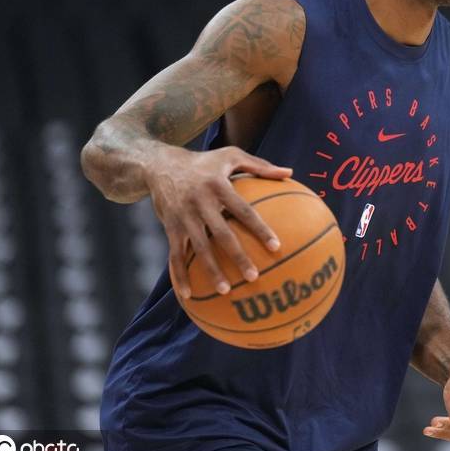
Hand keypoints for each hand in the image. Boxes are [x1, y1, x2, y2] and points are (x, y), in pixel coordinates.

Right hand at [146, 145, 292, 298]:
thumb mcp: (231, 155)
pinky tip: (188, 295)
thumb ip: (261, 166)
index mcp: (219, 186)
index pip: (244, 211)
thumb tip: (290, 172)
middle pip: (221, 234)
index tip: (276, 246)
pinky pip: (175, 255)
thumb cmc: (204, 162)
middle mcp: (200, 203)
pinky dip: (179, 276)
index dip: (259, 229)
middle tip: (253, 276)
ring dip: (211, 270)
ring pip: (199, 248)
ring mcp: (184, 217)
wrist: (159, 164)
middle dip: (237, 257)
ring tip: (225, 291)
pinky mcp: (170, 228)